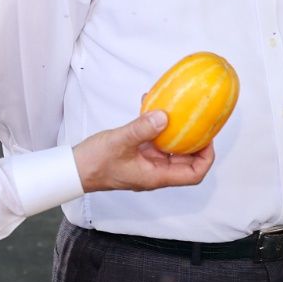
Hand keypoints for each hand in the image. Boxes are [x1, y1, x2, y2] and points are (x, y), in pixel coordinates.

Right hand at [73, 111, 214, 192]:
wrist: (74, 169)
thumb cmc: (95, 163)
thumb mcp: (120, 142)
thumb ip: (142, 129)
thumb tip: (165, 116)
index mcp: (156, 176)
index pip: (193, 174)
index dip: (206, 157)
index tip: (208, 138)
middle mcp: (155, 171)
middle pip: (187, 160)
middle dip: (195, 140)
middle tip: (198, 118)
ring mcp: (147, 163)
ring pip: (171, 148)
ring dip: (176, 130)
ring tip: (179, 109)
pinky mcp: (137, 153)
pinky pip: (154, 139)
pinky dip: (156, 125)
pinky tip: (150, 105)